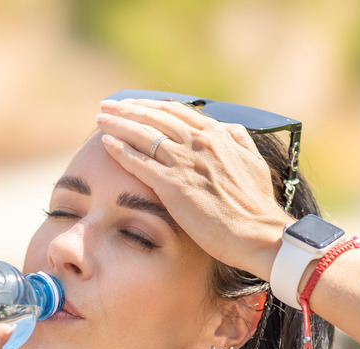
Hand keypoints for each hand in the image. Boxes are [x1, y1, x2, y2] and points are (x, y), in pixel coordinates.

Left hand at [94, 98, 292, 279]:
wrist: (258, 234)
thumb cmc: (256, 205)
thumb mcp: (253, 162)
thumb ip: (238, 140)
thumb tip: (228, 127)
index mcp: (218, 134)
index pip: (176, 111)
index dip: (151, 105)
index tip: (134, 104)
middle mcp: (199, 142)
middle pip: (154, 117)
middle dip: (127, 109)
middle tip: (107, 105)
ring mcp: (185, 163)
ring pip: (143, 135)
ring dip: (118, 124)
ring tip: (100, 119)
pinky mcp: (173, 186)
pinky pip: (140, 162)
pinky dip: (121, 150)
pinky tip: (107, 144)